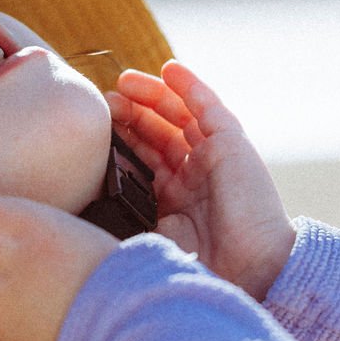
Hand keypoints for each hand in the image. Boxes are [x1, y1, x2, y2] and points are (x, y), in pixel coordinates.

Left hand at [107, 61, 293, 300]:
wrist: (249, 270)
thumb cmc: (203, 264)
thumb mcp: (152, 238)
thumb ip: (129, 217)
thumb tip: (90, 208)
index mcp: (174, 198)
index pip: (144, 157)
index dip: (123, 138)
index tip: (97, 124)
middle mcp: (193, 174)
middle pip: (158, 132)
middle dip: (132, 113)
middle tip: (105, 100)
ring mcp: (213, 157)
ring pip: (179, 114)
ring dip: (153, 95)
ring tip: (124, 82)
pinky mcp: (232, 144)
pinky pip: (209, 107)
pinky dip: (190, 86)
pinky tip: (169, 69)